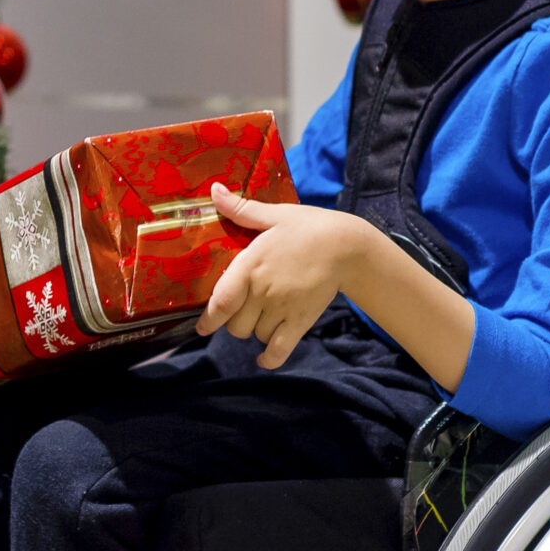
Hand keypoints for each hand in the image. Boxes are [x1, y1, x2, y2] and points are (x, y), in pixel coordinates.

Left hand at [196, 183, 379, 368]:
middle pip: (236, 325)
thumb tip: (214, 190)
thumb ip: (241, 210)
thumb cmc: (308, 227)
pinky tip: (265, 360)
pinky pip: (281, 349)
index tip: (201, 328)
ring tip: (261, 320)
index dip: (208, 320)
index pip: (221, 301)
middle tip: (241, 312)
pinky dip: (271, 358)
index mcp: (250, 265)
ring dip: (255, 332)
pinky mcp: (301, 320)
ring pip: (256, 336)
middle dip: (234, 322)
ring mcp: (283, 307)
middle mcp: (263, 290)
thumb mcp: (274, 214)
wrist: (348, 246)